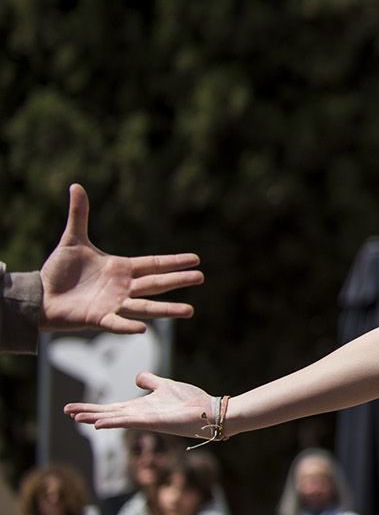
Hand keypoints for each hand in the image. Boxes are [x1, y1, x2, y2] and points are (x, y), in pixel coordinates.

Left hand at [39, 184, 202, 334]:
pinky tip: (143, 329)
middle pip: (156, 283)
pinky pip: (116, 323)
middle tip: (201, 277)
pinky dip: (128, 326)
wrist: (41, 295)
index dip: (174, 261)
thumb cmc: (59, 271)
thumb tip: (76, 185)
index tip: (196, 259)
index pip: (153, 264)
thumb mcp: (72, 240)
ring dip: (167, 309)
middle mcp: (123, 288)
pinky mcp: (98, 319)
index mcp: (121, 269)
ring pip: (145, 307)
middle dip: (178, 280)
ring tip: (189, 311)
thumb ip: (79, 215)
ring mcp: (113, 304)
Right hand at [65, 371, 213, 437]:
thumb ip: (150, 382)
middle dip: (87, 413)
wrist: (209, 411)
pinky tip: (100, 424)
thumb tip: (137, 377)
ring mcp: (146, 420)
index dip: (92, 408)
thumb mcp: (165, 385)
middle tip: (66, 412)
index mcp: (140, 407)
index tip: (72, 408)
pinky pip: (131, 422)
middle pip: (108, 414)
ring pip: (116, 419)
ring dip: (96, 418)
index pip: (110, 408)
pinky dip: (115, 422)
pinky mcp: (154, 422)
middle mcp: (139, 415)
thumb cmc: (190, 401)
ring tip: (77, 418)